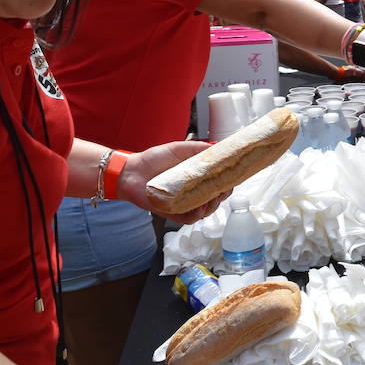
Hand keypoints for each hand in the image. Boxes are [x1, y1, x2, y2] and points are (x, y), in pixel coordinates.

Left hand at [117, 142, 232, 224]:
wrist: (131, 171)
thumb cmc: (153, 160)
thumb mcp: (179, 149)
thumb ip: (198, 148)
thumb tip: (218, 147)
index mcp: (196, 177)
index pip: (218, 183)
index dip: (228, 182)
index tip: (233, 178)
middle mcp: (192, 191)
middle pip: (215, 198)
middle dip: (222, 195)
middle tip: (222, 190)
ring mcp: (183, 203)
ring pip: (205, 210)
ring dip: (212, 206)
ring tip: (211, 199)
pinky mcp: (172, 212)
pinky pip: (189, 218)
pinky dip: (196, 215)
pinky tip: (200, 209)